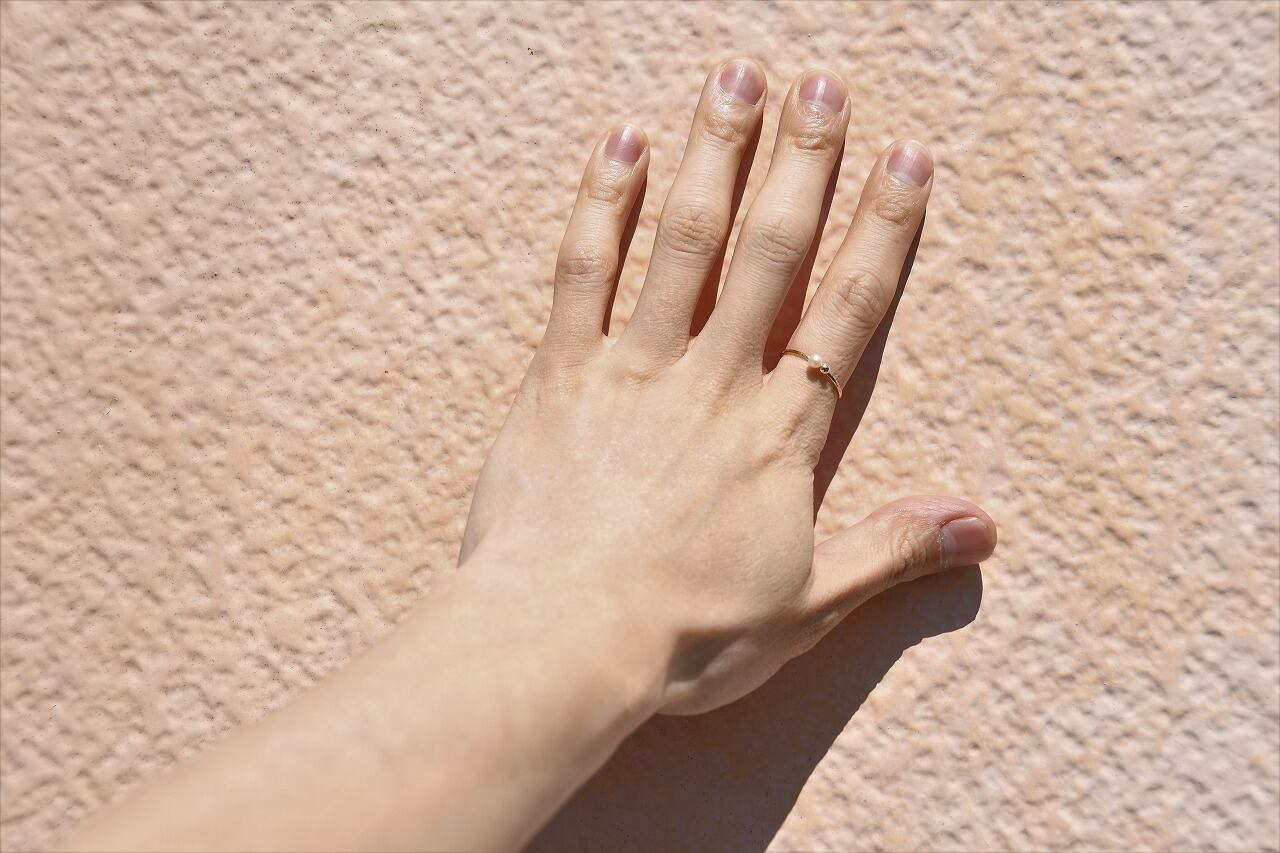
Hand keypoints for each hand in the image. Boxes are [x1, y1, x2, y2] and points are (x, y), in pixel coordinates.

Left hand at [460, 58, 995, 714]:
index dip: (881, 232)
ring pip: (682, 242)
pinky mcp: (561, 376)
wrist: (562, 643)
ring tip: (736, 78)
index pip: (845, 313)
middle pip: (769, 253)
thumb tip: (984, 526)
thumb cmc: (685, 636)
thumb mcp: (807, 607)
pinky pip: (582, 274)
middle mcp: (714, 383)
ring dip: (712, 156)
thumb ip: (890, 552)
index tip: (907, 158)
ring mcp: (634, 371)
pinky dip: (601, 205)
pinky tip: (620, 142)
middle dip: (801, 163)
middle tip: (823, 83)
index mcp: (778, 435)